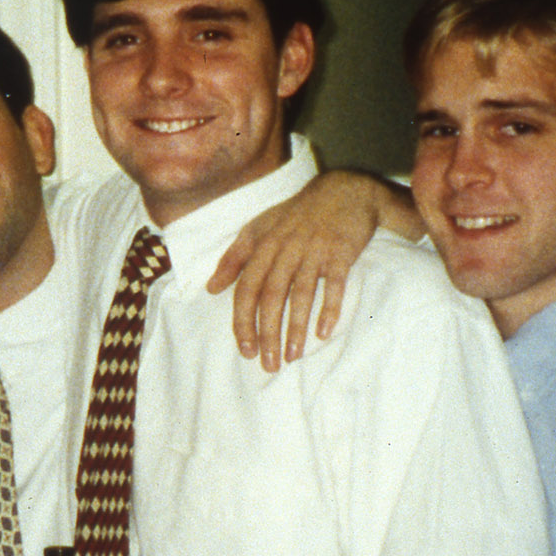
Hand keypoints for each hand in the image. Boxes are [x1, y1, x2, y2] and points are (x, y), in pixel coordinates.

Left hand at [207, 169, 419, 370]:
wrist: (345, 191)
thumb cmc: (298, 215)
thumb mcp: (260, 228)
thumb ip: (234, 258)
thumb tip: (211, 288)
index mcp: (263, 246)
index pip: (247, 289)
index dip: (243, 321)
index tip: (245, 350)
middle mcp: (285, 249)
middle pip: (271, 297)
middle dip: (267, 333)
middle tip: (268, 364)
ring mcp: (314, 250)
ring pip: (300, 294)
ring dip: (295, 328)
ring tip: (292, 356)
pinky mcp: (341, 252)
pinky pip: (334, 283)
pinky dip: (329, 307)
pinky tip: (323, 332)